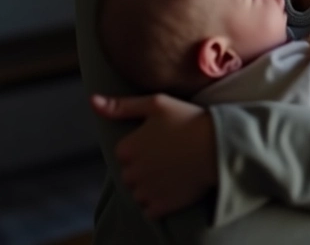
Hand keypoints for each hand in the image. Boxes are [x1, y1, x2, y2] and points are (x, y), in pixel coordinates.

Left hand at [91, 93, 216, 218]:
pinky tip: (174, 185)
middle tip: (169, 153)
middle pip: (130, 173)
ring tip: (173, 169)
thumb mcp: (155, 103)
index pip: (124, 152)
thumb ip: (122, 105)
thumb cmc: (188, 119)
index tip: (161, 138)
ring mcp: (145, 192)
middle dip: (144, 166)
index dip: (142, 144)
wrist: (218, 145)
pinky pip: (150, 209)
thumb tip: (92, 101)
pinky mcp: (160, 207)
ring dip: (150, 184)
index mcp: (127, 148)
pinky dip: (158, 201)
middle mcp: (131, 173)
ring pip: (138, 192)